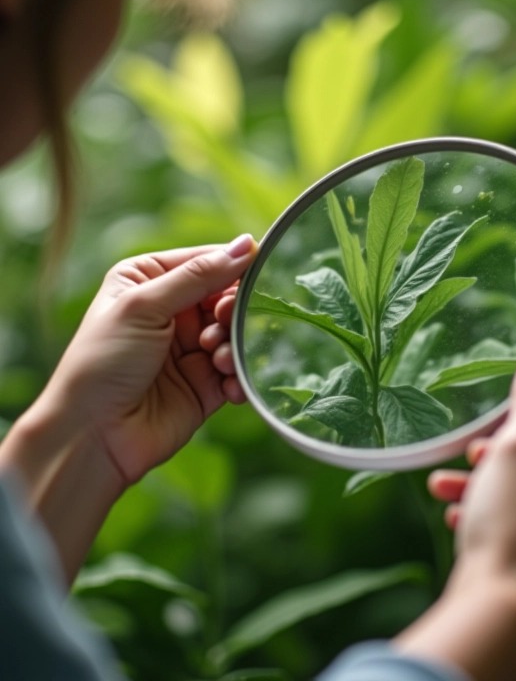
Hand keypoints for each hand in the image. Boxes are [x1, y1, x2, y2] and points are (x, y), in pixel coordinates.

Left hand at [27, 235, 257, 487]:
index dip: (231, 266)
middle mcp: (171, 311)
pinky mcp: (205, 384)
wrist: (93, 437)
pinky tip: (230, 386)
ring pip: (236, 334)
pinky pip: (238, 371)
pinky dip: (240, 376)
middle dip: (232, 310)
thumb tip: (245, 244)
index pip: (204, 261)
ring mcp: (190, 349)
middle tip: (223, 322)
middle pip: (226, 297)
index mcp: (149, 280)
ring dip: (234, 345)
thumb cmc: (103, 363)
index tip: (256, 272)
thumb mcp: (144, 306)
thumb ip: (198, 275)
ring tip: (217, 361)